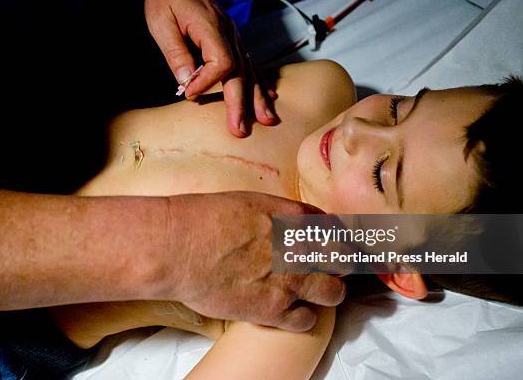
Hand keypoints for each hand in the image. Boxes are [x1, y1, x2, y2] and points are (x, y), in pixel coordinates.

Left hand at [144, 0, 277, 137]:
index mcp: (211, 27)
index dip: (207, 82)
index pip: (220, 62)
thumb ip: (176, 53)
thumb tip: (187, 83)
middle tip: (239, 129)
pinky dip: (259, 82)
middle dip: (241, 103)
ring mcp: (233, 35)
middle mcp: (228, 32)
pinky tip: (268, 97)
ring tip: (266, 120)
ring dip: (257, 97)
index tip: (190, 94)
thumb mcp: (161, 23)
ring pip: (250, 69)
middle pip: (240, 72)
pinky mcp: (232, 39)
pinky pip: (250, 62)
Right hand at [163, 192, 345, 331]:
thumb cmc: (202, 220)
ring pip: (335, 292)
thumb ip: (275, 216)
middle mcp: (300, 247)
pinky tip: (287, 310)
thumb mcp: (247, 202)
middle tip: (324, 269)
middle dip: (337, 264)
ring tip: (310, 292)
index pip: (334, 228)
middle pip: (344, 260)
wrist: (179, 247)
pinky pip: (307, 319)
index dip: (333, 239)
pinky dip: (300, 317)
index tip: (328, 245)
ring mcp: (291, 279)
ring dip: (325, 292)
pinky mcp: (274, 309)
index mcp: (293, 216)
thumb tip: (281, 226)